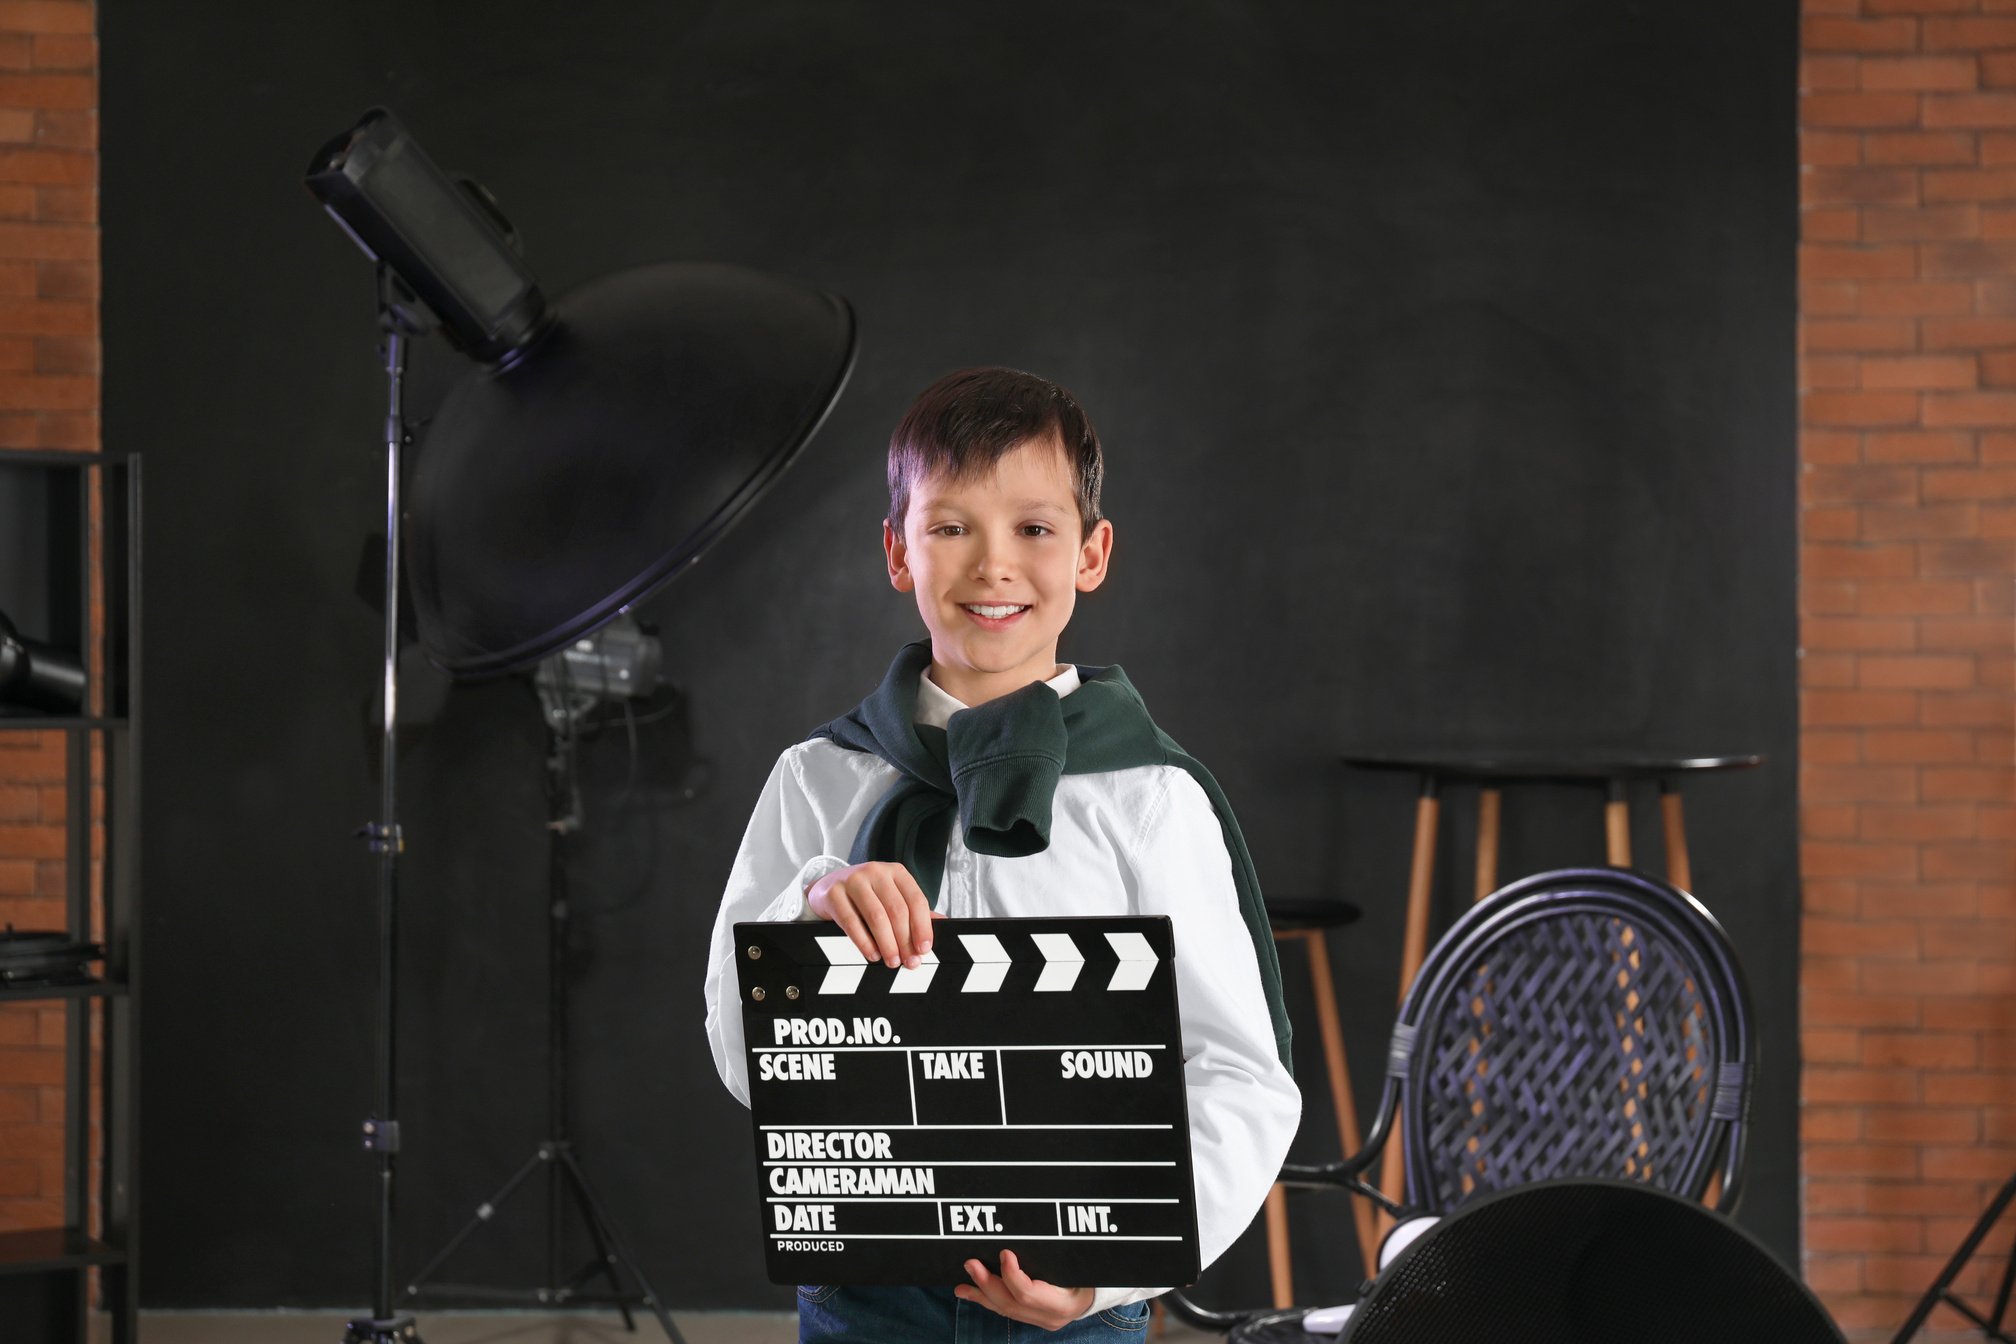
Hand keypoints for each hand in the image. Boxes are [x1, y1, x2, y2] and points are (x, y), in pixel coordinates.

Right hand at [805, 861, 940, 968]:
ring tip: (892, 961)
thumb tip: (944, 925)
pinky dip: (864, 942)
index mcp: (896, 872)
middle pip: (897, 910)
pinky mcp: (834, 893)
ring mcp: (853, 880)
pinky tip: (872, 955)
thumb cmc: (867, 896)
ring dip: (887, 944)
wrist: (828, 887)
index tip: (924, 949)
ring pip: (876, 917)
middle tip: (909, 962)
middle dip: (905, 940)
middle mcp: (876, 872)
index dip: (923, 927)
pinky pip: (852, 922)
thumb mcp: (892, 897)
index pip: (916, 900)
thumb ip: (914, 911)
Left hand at [955, 1250, 1093, 1330]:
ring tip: (962, 1287)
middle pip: (1011, 1304)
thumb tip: (1021, 1241)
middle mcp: (1050, 1317)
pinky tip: (975, 1294)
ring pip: (1006, 1310)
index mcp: (1063, 1303)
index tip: (1004, 1252)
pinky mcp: (1036, 1320)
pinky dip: (990, 1300)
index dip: (1011, 1274)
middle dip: (987, 1284)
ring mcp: (1042, 1322)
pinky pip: (1009, 1311)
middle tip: (970, 1263)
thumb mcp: (1078, 1262)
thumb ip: (1055, 1254)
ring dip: (982, 1295)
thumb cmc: (1091, 1272)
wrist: (1103, 1292)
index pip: (1027, 1293)